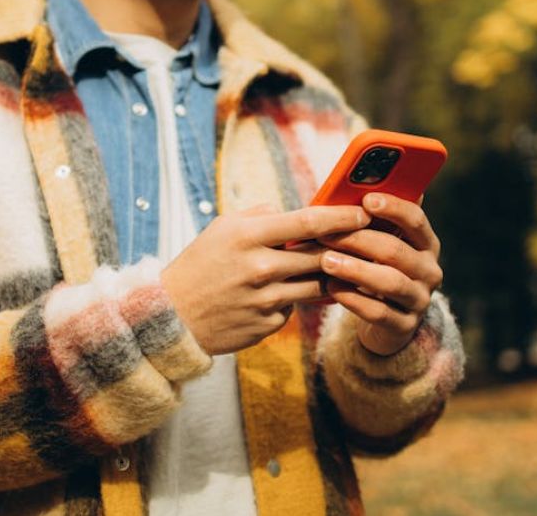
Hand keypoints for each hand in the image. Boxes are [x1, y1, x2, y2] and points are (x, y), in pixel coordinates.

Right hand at [162, 204, 367, 354]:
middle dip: (347, 248)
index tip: (363, 214)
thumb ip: (260, 216)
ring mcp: (265, 300)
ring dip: (331, 276)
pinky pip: (296, 307)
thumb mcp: (222, 229)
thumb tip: (294, 212)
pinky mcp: (268, 325)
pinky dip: (296, 299)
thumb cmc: (199, 265)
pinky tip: (288, 294)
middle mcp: (260, 268)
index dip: (342, 217)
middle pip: (321, 255)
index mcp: (248, 236)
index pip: (308, 222)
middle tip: (365, 241)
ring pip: (317, 285)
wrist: (172, 316)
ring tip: (340, 267)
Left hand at [317, 192, 442, 355]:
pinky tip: (332, 288)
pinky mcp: (405, 326)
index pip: (416, 220)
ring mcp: (420, 300)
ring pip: (389, 282)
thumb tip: (350, 186)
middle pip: (395, 251)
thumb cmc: (376, 268)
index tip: (367, 199)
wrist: (386, 321)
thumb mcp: (379, 244)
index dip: (393, 208)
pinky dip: (353, 298)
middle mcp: (429, 270)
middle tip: (327, 234)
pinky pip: (379, 312)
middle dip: (359, 240)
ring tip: (326, 261)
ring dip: (355, 269)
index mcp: (426, 243)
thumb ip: (370, 221)